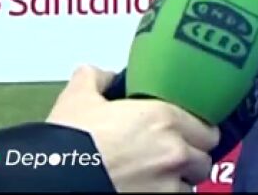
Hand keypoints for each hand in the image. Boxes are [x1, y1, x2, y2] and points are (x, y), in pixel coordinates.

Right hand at [46, 65, 219, 191]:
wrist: (52, 179)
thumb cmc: (68, 142)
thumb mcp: (78, 98)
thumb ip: (96, 78)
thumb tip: (104, 75)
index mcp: (164, 118)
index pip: (206, 128)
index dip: (195, 131)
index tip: (184, 134)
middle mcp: (175, 151)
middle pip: (203, 157)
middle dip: (190, 157)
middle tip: (171, 157)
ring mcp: (168, 183)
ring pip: (191, 184)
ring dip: (179, 180)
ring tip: (158, 176)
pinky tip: (148, 189)